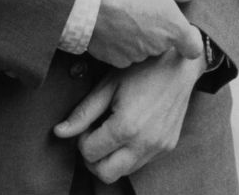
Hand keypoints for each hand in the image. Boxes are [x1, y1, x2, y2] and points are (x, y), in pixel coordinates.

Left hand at [54, 48, 205, 182]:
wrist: (179, 64)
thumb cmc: (141, 67)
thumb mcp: (108, 84)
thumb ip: (84, 112)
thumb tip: (59, 132)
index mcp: (127, 126)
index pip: (90, 153)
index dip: (82, 139)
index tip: (88, 122)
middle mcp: (145, 143)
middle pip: (106, 174)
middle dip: (93, 158)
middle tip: (93, 134)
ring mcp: (159, 148)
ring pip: (124, 172)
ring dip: (111, 158)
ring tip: (111, 129)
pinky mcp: (168, 147)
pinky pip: (141, 162)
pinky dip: (128, 154)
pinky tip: (128, 130)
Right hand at [86, 0, 202, 66]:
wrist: (86, 0)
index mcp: (173, 27)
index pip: (193, 47)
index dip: (189, 39)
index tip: (181, 29)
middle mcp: (158, 46)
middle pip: (165, 43)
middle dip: (157, 30)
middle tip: (141, 10)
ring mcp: (137, 56)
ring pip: (144, 49)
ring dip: (138, 37)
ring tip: (122, 16)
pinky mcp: (117, 60)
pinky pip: (124, 54)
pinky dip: (120, 44)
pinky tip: (111, 27)